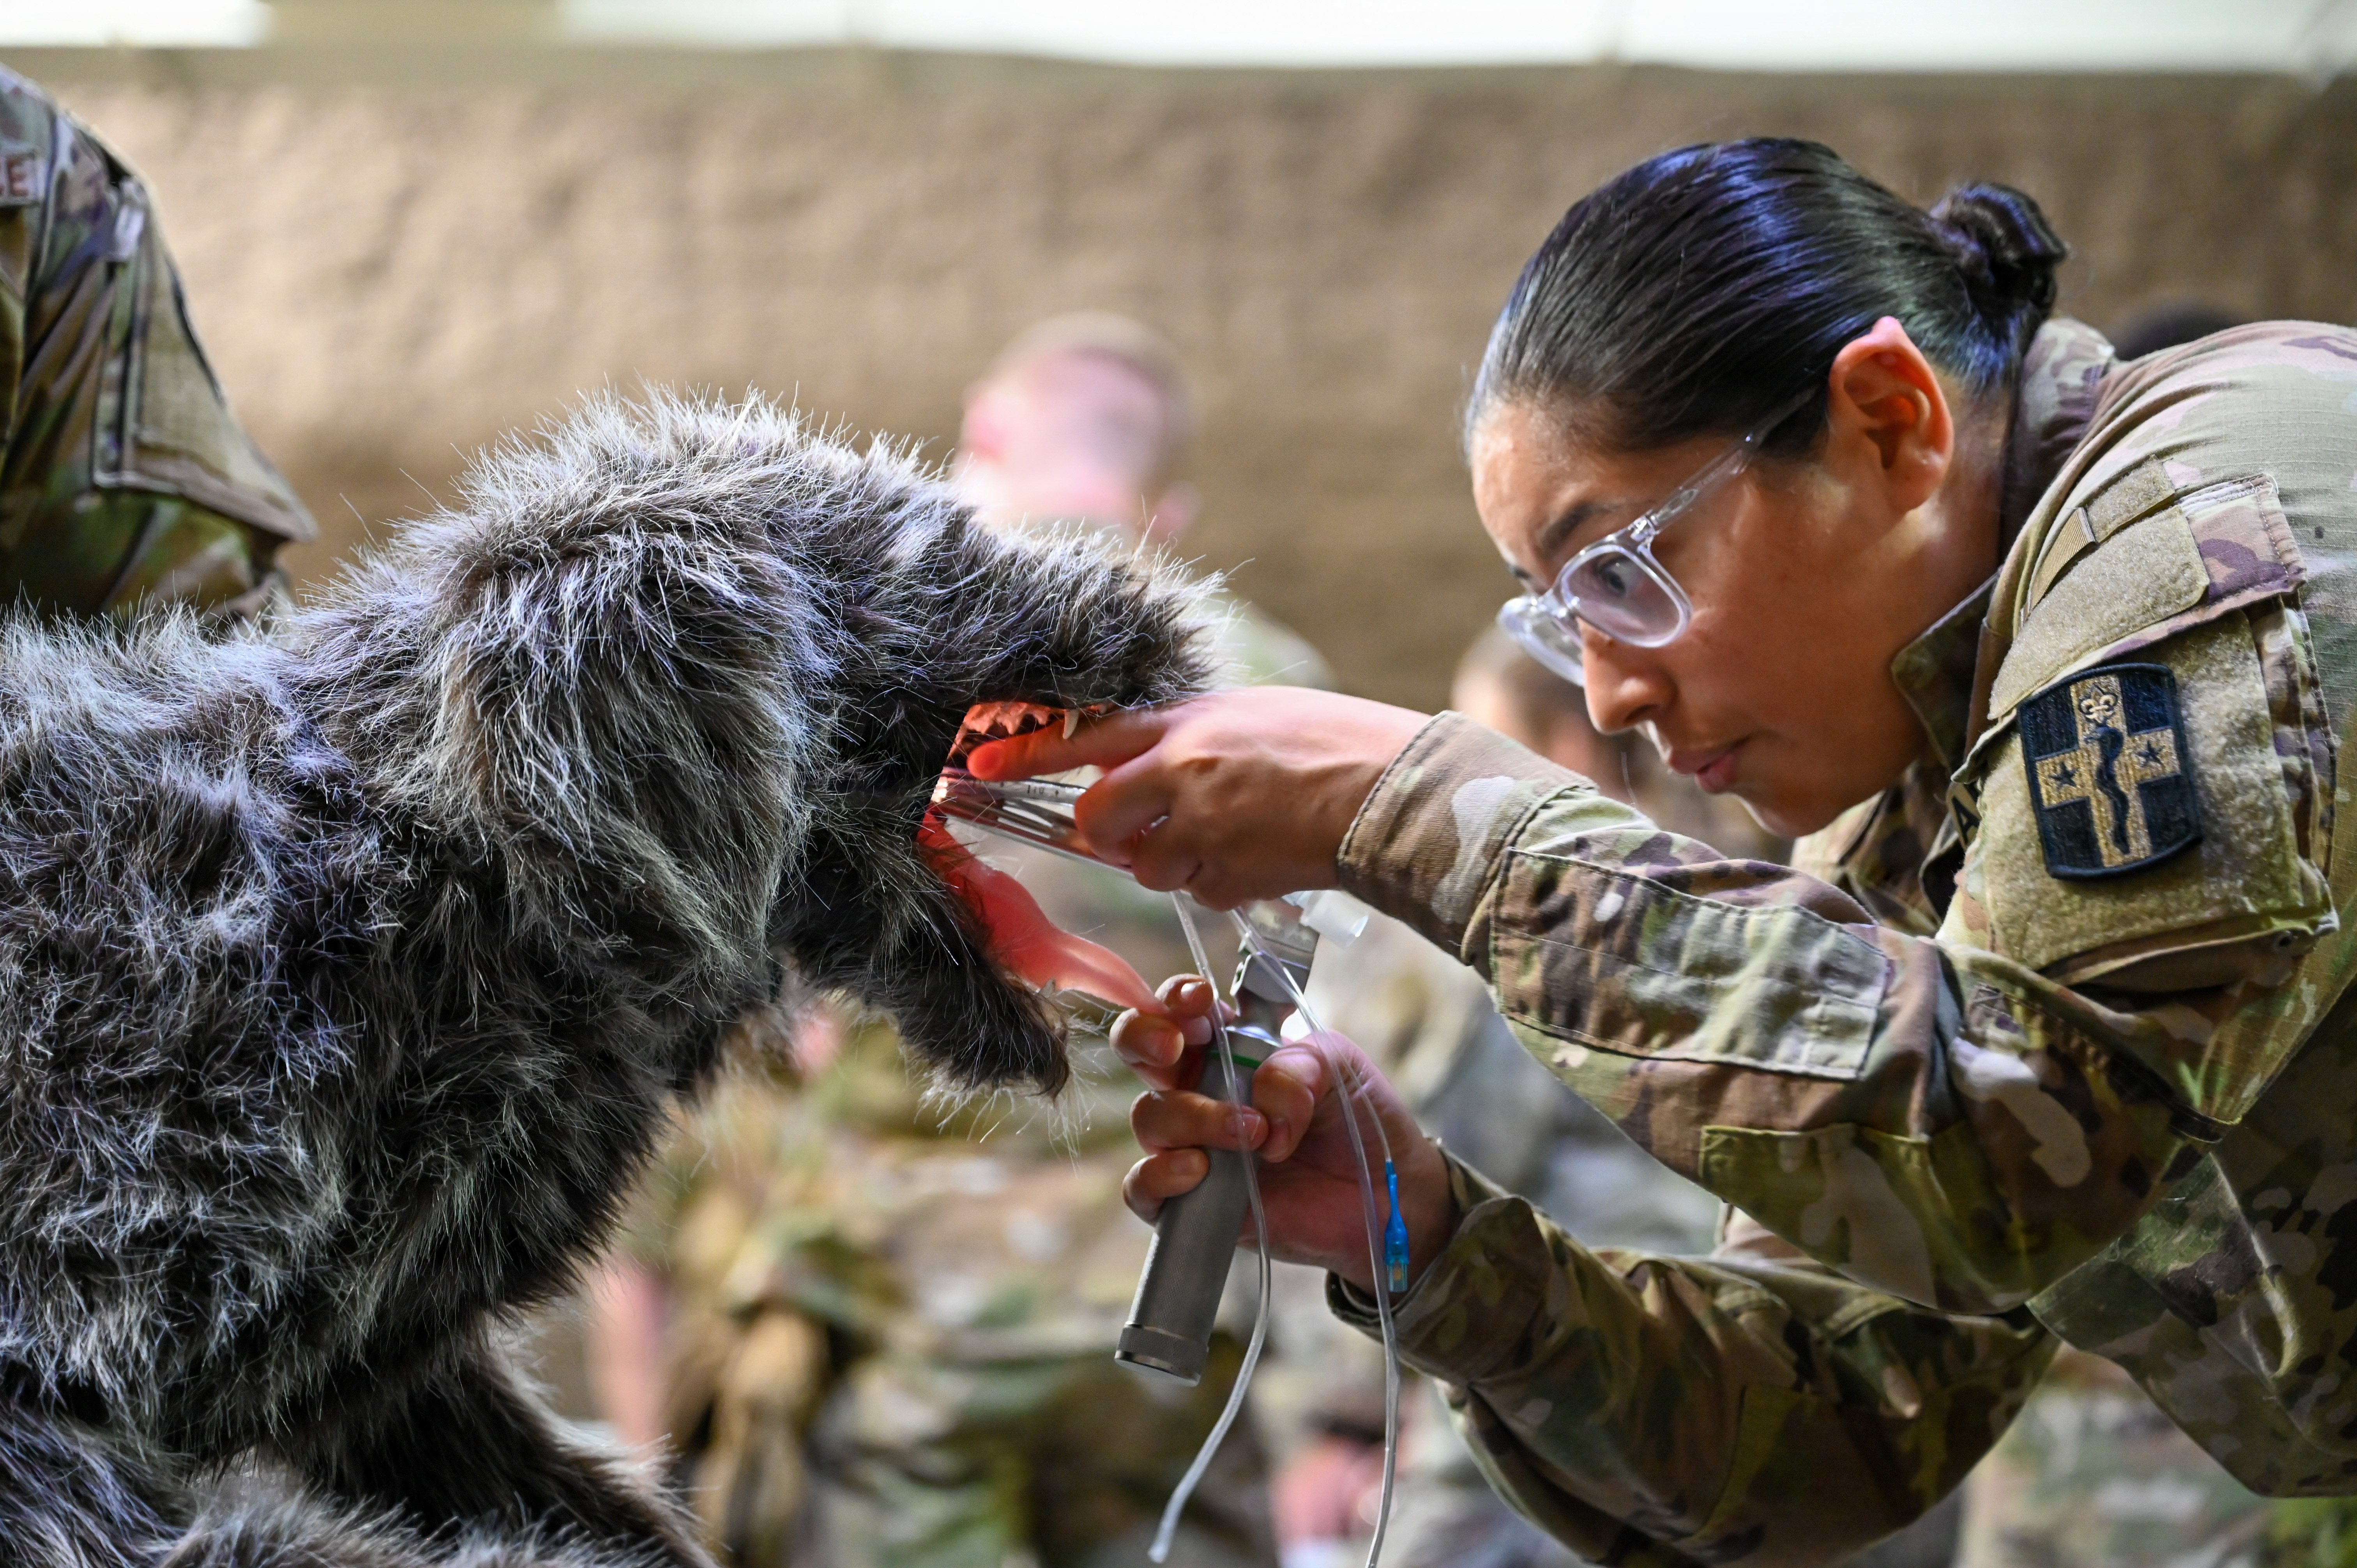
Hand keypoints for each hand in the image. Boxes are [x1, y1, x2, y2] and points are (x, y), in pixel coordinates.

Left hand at [965, 688, 1428, 907]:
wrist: (1393, 788)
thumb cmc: (1331, 741)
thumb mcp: (1247, 716)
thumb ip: (1187, 737)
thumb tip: (1146, 763)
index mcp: (1184, 723)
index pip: (1082, 737)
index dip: (1025, 754)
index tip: (980, 762)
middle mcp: (1181, 772)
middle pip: (1098, 819)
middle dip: (1110, 832)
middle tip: (1143, 828)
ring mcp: (1203, 828)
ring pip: (1148, 864)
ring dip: (1177, 859)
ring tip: (1234, 833)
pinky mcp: (1229, 875)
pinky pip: (1200, 890)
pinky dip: (1220, 882)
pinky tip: (1261, 855)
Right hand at [1115, 977, 1456, 1292]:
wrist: (1384, 1195)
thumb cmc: (1357, 1120)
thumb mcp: (1338, 1066)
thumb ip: (1296, 1065)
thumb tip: (1258, 1103)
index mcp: (1229, 1048)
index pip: (1182, 1011)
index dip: (1177, 998)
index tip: (1201, 1001)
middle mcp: (1201, 1091)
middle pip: (1140, 1052)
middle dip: (1144, 1037)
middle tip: (1175, 1048)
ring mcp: (1192, 1145)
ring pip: (1150, 1118)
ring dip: (1194, 1118)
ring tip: (1254, 1134)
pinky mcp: (1191, 1200)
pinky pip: (1141, 1186)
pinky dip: (1161, 1175)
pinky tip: (1199, 1171)